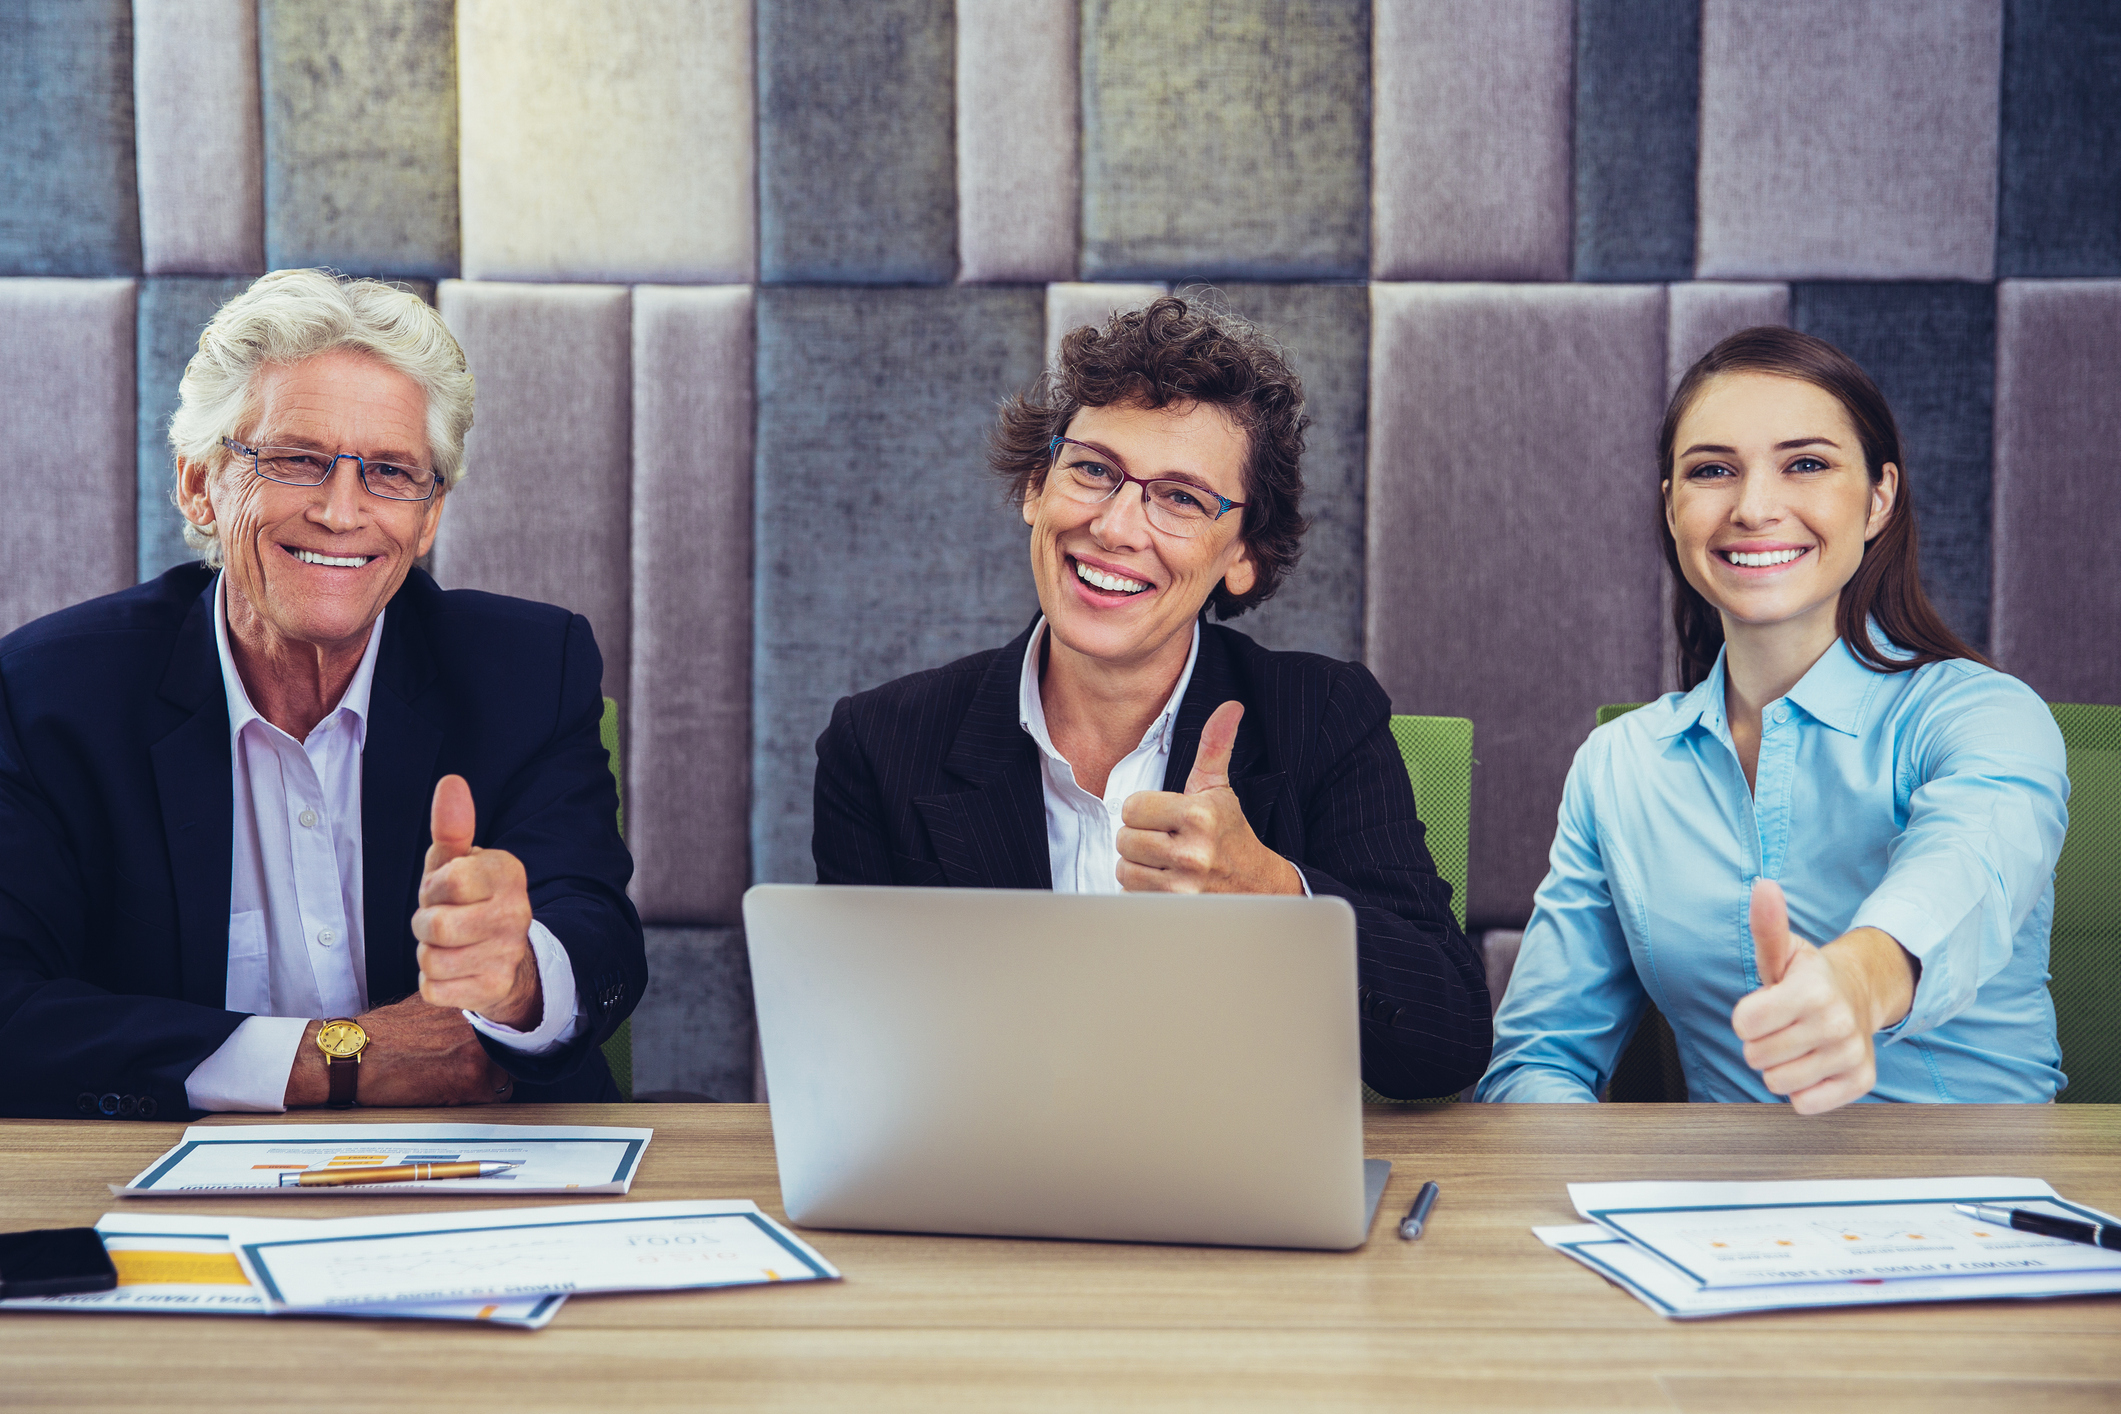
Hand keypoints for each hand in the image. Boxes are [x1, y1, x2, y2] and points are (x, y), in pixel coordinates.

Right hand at [283, 994, 514, 1107]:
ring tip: (451, 1080)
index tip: (491, 1051)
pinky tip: (445, 1092)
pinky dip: (472, 1101)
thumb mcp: (427, 1005)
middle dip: (491, 1064)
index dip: (496, 1043)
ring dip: (484, 1084)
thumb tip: (475, 1018)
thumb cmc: (384, 1033)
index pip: (505, 1028)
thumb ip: (458, 1012)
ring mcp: (477, 1050)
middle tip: (463, 1069)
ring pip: (504, 1077)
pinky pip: (491, 1098)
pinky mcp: (469, 1078)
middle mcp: (480, 1023)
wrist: (356, 1054)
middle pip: (508, 1053)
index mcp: (471, 1004)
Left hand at [412, 775, 540, 1029]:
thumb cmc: (469, 900)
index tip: (445, 890)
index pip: (449, 881)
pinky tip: (455, 971)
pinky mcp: (494, 988)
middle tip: (441, 922)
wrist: (505, 957)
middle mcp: (516, 913)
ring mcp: (508, 953)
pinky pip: (434, 990)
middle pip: (436, 926)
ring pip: (432, 960)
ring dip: (429, 955)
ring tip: (449, 946)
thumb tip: (451, 781)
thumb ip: (452, 826)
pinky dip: (434, 984)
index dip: (434, 888)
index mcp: (508, 873)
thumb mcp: (458, 862)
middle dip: (425, 925)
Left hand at [1115, 701, 1302, 894]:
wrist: (1256, 886)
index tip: (1164, 817)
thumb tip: (1229, 707)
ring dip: (1138, 864)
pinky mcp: (1174, 910)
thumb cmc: (1230, 833)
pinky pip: (1131, 894)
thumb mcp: (1219, 788)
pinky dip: (1141, 890)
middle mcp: (1191, 852)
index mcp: (1198, 816)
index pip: (1131, 807)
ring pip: (1124, 867)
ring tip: (1164, 860)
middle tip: (1164, 839)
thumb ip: (1215, 746)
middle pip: (1124, 838)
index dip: (1144, 810)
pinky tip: (1165, 881)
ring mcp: (1182, 886)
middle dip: (1139, 837)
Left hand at [1730, 879, 1914, 1114]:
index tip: (1764, 1006)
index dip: (1746, 1017)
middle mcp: (1837, 1024)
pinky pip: (1805, 1105)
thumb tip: (1763, 886)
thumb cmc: (1807, 977)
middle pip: (1756, 1057)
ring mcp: (1851, 1055)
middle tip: (1782, 1025)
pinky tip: (1813, 1064)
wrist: (1859, 997)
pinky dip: (1802, 1089)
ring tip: (1796, 1043)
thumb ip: (1766, 925)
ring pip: (1777, 1083)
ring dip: (1779, 1066)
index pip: (1743, 1025)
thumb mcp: (1782, 952)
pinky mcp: (1860, 1082)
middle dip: (1760, 1042)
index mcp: (1812, 991)